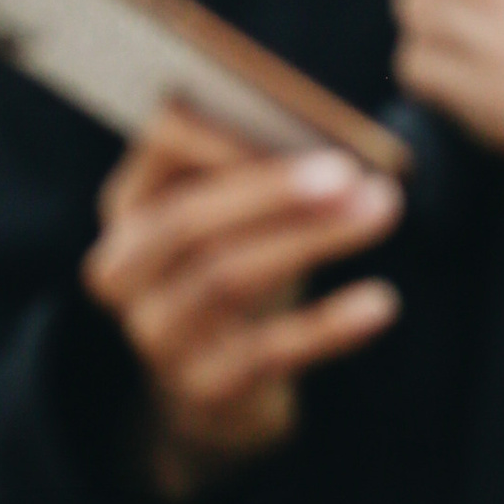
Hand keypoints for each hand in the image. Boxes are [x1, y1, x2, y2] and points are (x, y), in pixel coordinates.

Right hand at [82, 102, 403, 503]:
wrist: (216, 390)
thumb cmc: (236, 270)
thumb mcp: (233, 215)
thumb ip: (256, 167)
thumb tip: (324, 127)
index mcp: (130, 207)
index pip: (161, 145)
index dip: (224, 129)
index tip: (295, 114)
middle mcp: (123, 271)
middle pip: (188, 221)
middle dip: (273, 191)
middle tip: (349, 173)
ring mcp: (156, 335)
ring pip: (226, 278)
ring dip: (310, 240)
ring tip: (381, 210)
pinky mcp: (201, 389)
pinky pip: (265, 352)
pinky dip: (326, 326)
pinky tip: (379, 302)